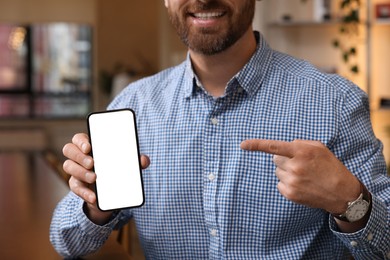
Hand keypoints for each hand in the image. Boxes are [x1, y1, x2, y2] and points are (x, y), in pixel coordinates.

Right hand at [62, 133, 149, 223]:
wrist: (111, 194)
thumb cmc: (117, 170)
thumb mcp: (127, 165)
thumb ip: (136, 161)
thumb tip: (144, 160)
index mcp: (91, 146)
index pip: (79, 138)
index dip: (81, 141)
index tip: (89, 147)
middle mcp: (80, 156)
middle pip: (69, 149)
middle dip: (79, 155)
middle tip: (92, 162)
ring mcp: (76, 170)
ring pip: (68, 166)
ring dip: (80, 172)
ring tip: (94, 178)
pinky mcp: (77, 186)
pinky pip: (75, 187)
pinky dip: (84, 193)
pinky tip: (94, 197)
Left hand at [240, 139, 360, 214]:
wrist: (341, 192)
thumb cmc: (329, 166)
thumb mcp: (318, 148)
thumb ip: (298, 143)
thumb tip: (280, 148)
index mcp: (301, 151)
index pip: (273, 146)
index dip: (256, 145)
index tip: (242, 145)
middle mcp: (294, 166)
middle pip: (275, 159)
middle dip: (284, 160)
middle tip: (300, 164)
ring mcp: (292, 181)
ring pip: (278, 172)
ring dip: (286, 172)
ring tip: (303, 175)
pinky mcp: (290, 193)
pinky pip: (279, 184)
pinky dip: (287, 183)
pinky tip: (302, 184)